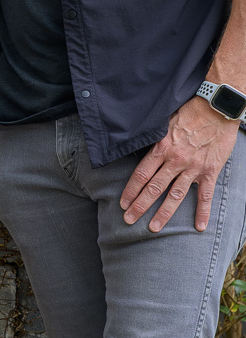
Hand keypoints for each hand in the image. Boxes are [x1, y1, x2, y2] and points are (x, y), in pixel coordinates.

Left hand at [120, 97, 240, 231]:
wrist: (216, 109)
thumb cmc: (188, 113)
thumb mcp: (164, 123)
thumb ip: (154, 139)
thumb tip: (138, 147)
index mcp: (161, 148)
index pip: (141, 174)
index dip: (130, 190)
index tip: (122, 203)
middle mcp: (175, 161)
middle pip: (153, 188)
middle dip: (140, 206)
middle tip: (129, 220)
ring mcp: (193, 168)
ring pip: (175, 196)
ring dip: (163, 213)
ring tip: (153, 228)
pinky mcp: (210, 171)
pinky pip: (205, 196)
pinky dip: (202, 212)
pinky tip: (199, 227)